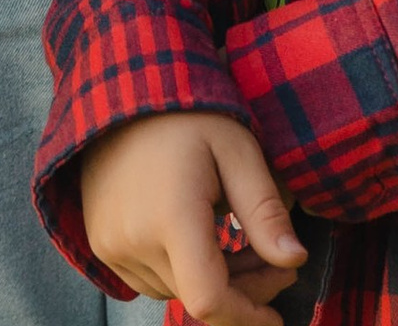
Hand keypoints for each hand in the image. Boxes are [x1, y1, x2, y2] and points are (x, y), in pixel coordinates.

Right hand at [82, 113, 303, 325]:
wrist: (122, 93)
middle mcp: (133, 240)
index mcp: (171, 216)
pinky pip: (150, 279)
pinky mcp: (101, 245)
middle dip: (245, 289)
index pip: (209, 298)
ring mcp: (111, 246)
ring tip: (244, 243)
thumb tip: (296, 260)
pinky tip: (207, 241)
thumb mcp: (237, 150)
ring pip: (175, 291)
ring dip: (215, 281)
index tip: (277, 317)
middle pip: (197, 297)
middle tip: (278, 260)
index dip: (247, 315)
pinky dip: (183, 272)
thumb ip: (265, 210)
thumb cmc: (188, 114)